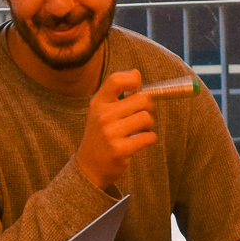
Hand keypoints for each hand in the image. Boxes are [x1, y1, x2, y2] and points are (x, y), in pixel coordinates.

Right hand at [75, 69, 159, 189]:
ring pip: (146, 118)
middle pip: (141, 99)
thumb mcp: (101, 111)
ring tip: (142, 130)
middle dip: (149, 107)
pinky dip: (150, 138)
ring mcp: (110, 133)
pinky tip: (142, 141)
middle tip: (145, 114)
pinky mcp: (120, 150)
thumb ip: (117, 92)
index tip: (138, 88)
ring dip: (150, 125)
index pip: (116, 80)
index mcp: (98, 103)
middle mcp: (103, 116)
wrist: (89, 167)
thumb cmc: (99, 136)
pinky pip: (148, 137)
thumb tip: (136, 73)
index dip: (133, 81)